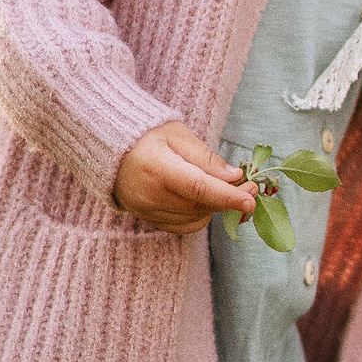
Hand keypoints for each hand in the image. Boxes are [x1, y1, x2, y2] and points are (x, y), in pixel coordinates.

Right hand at [113, 120, 251, 234]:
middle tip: (251, 186)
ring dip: (215, 206)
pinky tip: (204, 199)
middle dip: (230, 199)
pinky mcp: (148, 220)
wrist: (110, 150)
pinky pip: (183, 226)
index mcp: (156, 168)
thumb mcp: (177, 135)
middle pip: (200, 204)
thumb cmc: (147, 136)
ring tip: (225, 187)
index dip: (227, 196)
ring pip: (195, 218)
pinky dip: (199, 215)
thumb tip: (234, 177)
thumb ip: (205, 158)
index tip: (251, 201)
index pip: (198, 188)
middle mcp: (149, 195)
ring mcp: (146, 211)